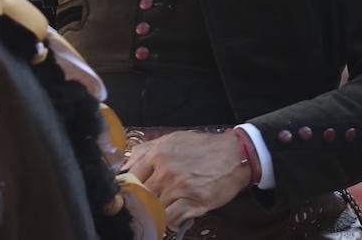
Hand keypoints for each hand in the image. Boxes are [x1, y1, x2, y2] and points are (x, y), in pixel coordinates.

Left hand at [125, 130, 250, 228]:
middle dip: (141, 203)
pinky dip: (170, 222)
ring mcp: (179, 187)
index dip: (127, 188)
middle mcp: (165, 170)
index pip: (129, 176)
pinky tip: (175, 217)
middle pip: (140, 195)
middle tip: (144, 206)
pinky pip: (170, 220)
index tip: (128, 195)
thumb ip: (147, 150)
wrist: (234, 155)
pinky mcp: (193, 202)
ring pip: (154, 209)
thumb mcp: (172, 140)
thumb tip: (126, 165)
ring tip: (163, 211)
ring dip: (157, 213)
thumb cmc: (204, 148)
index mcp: (158, 153)